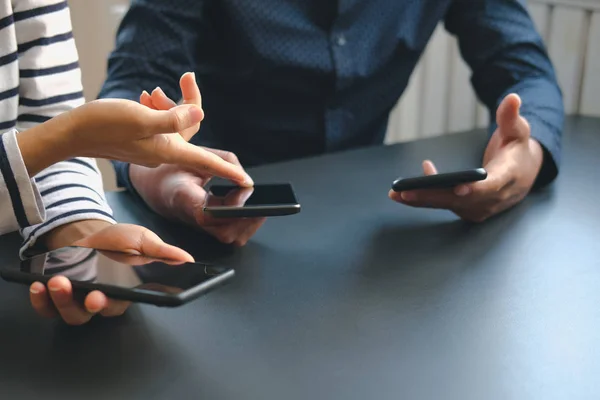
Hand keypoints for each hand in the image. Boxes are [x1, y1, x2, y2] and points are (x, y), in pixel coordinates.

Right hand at [19, 72, 251, 184]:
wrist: (73, 132)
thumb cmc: (104, 125)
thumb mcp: (140, 118)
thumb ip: (171, 119)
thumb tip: (198, 114)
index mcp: (167, 151)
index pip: (206, 161)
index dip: (228, 171)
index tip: (247, 182)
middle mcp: (163, 151)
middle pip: (192, 128)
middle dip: (190, 102)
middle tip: (186, 78)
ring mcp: (153, 146)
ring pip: (175, 122)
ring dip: (168, 103)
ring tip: (149, 93)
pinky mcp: (143, 139)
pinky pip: (161, 123)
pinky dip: (157, 108)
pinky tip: (144, 97)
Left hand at [29, 223, 192, 324]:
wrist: (86, 230)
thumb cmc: (117, 240)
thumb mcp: (143, 240)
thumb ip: (163, 252)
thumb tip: (187, 258)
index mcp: (125, 290)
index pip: (124, 303)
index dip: (117, 303)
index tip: (109, 297)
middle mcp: (102, 299)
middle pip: (98, 312)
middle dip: (95, 305)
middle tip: (92, 295)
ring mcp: (78, 299)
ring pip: (72, 314)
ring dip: (64, 301)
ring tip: (58, 282)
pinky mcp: (55, 297)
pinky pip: (47, 308)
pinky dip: (41, 301)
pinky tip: (39, 286)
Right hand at [130, 162, 265, 245]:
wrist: (155, 186)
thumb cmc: (174, 170)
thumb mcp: (198, 155)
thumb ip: (226, 162)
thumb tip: (248, 182)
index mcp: (184, 198)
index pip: (209, 214)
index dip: (234, 204)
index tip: (244, 186)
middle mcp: (192, 218)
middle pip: (225, 233)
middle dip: (248, 218)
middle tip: (257, 200)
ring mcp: (200, 227)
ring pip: (230, 238)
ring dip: (248, 223)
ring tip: (255, 205)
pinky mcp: (208, 230)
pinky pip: (230, 234)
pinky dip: (244, 224)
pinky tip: (247, 209)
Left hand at [389, 93, 543, 221]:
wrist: (522, 175)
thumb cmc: (517, 150)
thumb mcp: (517, 130)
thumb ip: (511, 116)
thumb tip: (513, 98)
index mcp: (509, 177)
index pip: (492, 186)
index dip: (476, 189)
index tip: (459, 188)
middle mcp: (494, 198)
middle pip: (461, 200)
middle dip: (433, 196)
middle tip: (406, 192)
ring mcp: (480, 208)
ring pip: (448, 205)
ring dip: (421, 200)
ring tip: (395, 194)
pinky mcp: (467, 210)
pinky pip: (444, 204)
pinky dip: (424, 198)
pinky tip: (404, 190)